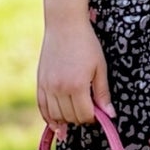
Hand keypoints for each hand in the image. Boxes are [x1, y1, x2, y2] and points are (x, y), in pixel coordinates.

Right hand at [35, 16, 114, 130]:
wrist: (64, 25)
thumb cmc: (86, 44)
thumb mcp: (100, 67)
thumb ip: (102, 93)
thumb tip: (110, 115)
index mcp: (77, 85)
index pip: (84, 114)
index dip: (93, 117)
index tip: (99, 113)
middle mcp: (60, 88)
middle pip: (70, 117)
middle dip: (81, 118)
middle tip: (89, 111)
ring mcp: (47, 85)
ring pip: (55, 115)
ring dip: (66, 119)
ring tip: (74, 116)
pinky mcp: (40, 82)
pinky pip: (41, 106)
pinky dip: (48, 117)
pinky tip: (55, 124)